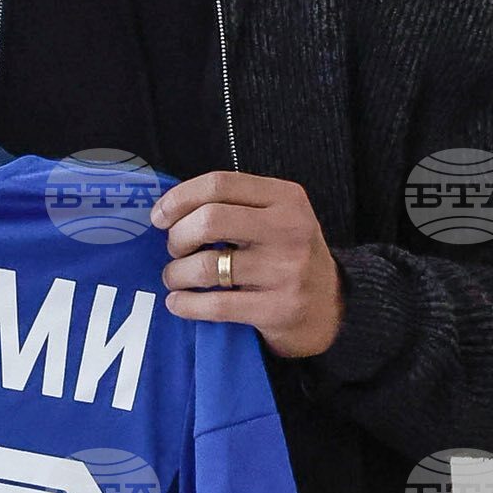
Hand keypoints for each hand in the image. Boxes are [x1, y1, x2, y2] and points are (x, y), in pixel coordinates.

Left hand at [151, 170, 343, 357]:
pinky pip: (214, 305)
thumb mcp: (275, 218)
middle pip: (209, 219)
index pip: (219, 184)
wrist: (332, 308)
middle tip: (175, 250)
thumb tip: (168, 210)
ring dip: (176, 274)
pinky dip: (185, 304)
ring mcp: (286, 271)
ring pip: (205, 265)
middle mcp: (289, 229)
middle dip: (177, 236)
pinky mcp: (279, 309)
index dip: (179, 198)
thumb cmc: (287, 256)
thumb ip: (234, 206)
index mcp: (286, 198)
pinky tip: (179, 303)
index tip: (159, 217)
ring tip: (175, 278)